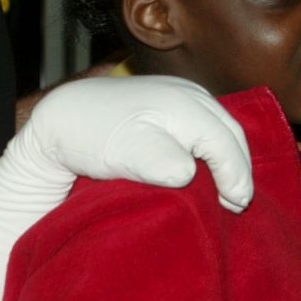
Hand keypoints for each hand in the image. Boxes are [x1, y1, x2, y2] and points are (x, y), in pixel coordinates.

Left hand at [18, 75, 252, 211]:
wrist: (62, 116)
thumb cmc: (93, 135)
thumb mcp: (125, 151)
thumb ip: (160, 162)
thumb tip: (188, 173)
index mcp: (185, 103)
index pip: (227, 144)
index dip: (236, 177)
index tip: (234, 207)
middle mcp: (190, 94)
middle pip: (230, 135)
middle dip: (238, 170)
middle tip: (236, 205)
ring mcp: (181, 95)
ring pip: (220, 131)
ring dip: (227, 161)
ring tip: (225, 194)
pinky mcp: (171, 104)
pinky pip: (205, 129)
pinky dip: (213, 152)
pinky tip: (205, 173)